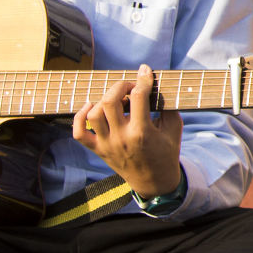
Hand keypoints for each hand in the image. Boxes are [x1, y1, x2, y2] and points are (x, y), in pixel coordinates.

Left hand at [71, 63, 184, 196]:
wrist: (154, 182)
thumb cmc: (166, 153)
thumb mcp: (174, 128)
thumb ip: (166, 106)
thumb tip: (155, 85)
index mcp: (142, 133)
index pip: (138, 97)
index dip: (143, 79)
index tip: (145, 71)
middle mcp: (121, 139)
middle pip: (110, 101)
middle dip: (120, 86)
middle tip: (130, 87)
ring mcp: (107, 145)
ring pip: (93, 114)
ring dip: (103, 100)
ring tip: (116, 100)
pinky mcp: (98, 150)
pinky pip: (78, 133)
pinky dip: (79, 116)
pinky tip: (90, 107)